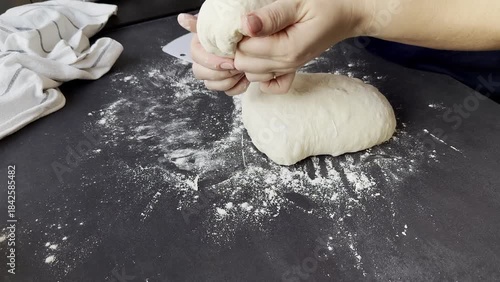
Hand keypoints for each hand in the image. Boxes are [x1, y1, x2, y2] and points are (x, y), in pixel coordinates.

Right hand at [177, 13, 249, 95]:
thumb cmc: (240, 28)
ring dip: (229, 80)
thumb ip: (200, 23)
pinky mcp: (225, 83)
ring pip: (211, 85)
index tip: (230, 61)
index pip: (195, 55)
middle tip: (237, 66)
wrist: (256, 38)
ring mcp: (212, 73)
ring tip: (242, 70)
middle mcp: (202, 59)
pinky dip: (238, 87)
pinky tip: (246, 77)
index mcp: (199, 43)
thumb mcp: (223, 21)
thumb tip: (182, 19)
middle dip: (220, 73)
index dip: (212, 61)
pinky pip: (227, 91)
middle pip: (199, 72)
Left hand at [235, 0, 362, 93]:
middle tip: (250, 27)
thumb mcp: (298, 2)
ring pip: (252, 74)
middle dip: (240, 47)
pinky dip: (261, 75)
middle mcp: (286, 64)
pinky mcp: (289, 70)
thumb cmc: (325, 4)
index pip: (245, 50)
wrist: (346, 15)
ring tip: (256, 37)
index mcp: (288, 49)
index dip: (238, 35)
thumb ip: (271, 16)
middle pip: (244, 65)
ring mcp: (288, 69)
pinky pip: (269, 85)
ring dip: (248, 58)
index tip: (246, 20)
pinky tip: (263, 57)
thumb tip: (245, 25)